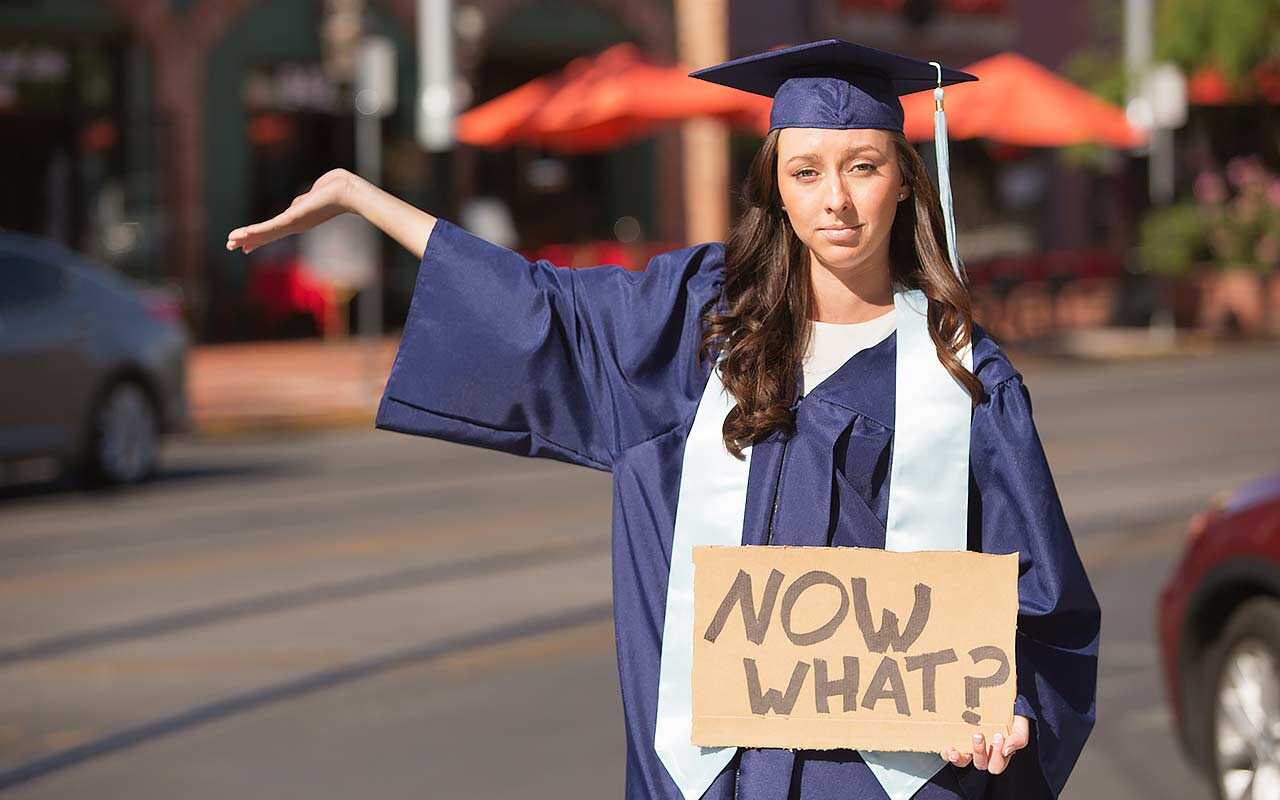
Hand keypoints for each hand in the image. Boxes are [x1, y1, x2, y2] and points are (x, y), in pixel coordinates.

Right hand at [226, 168, 360, 253]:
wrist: (350, 191)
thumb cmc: (339, 187)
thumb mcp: (315, 193)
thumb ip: (303, 199)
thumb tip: (298, 203)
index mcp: (300, 218)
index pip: (275, 229)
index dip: (260, 235)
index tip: (247, 244)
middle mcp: (296, 224)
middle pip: (268, 234)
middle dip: (249, 239)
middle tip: (230, 246)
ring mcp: (294, 223)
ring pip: (266, 232)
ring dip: (247, 236)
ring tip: (230, 242)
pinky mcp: (294, 219)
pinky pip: (271, 227)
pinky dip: (256, 231)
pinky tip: (244, 235)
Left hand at [939, 715, 1029, 774]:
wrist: (998, 691)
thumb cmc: (1010, 710)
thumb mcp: (1020, 721)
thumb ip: (1019, 736)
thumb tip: (1007, 749)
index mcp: (999, 751)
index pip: (997, 764)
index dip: (997, 755)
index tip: (999, 735)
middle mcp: (984, 751)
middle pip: (981, 764)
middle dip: (979, 752)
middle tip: (978, 735)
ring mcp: (969, 746)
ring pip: (963, 762)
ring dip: (959, 758)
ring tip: (956, 750)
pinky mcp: (956, 739)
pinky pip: (949, 753)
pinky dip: (947, 752)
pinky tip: (947, 747)